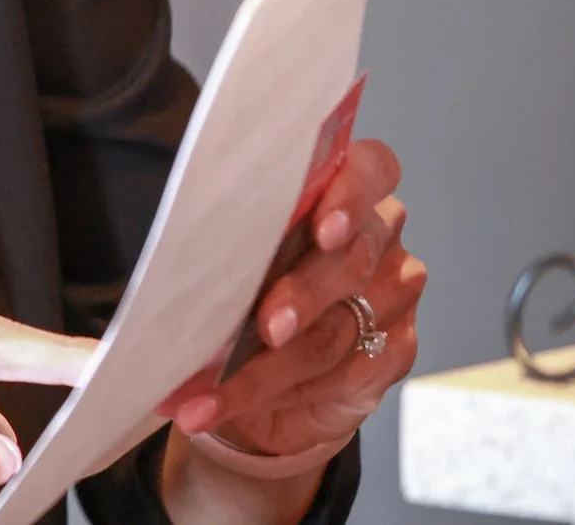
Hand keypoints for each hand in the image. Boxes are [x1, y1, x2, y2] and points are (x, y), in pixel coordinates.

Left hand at [164, 138, 425, 463]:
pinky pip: (344, 374)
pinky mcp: (395, 350)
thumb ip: (230, 236)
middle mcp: (378, 235)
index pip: (372, 169)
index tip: (323, 229)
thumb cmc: (245, 286)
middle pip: (352, 258)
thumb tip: (179, 243)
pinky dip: (277, 394)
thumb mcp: (231, 251)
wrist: (269, 368)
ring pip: (339, 326)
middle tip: (266, 326)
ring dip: (269, 365)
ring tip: (212, 389)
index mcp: (342, 189)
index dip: (351, 196)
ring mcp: (394, 294)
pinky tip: (229, 404)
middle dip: (301, 295)